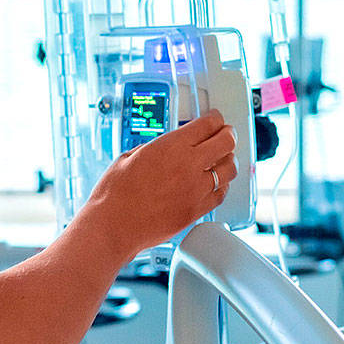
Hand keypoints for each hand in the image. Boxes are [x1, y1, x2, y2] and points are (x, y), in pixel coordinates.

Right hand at [78, 109, 238, 256]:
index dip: (215, 119)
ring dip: (228, 161)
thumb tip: (168, 147)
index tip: (216, 119)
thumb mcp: (131, 156)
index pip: (208, 124)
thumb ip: (157, 149)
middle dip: (228, 135)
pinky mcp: (197, 211)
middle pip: (226, 143)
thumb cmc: (115, 192)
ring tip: (224, 159)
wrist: (114, 225)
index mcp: (172, 146)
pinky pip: (221, 194)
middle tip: (226, 134)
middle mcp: (189, 165)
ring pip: (229, 170)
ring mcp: (196, 189)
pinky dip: (222, 186)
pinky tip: (217, 184)